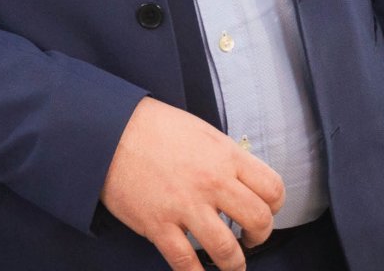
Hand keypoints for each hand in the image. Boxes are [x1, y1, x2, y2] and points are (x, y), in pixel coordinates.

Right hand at [100, 97, 285, 270]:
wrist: (108, 129)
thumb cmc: (153, 126)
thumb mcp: (199, 131)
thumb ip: (224, 157)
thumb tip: (241, 180)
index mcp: (225, 155)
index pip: (272, 188)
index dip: (275, 206)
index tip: (266, 212)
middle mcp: (211, 181)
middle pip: (259, 221)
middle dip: (260, 237)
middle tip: (250, 239)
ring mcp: (185, 205)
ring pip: (227, 250)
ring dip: (235, 265)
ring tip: (231, 265)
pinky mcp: (158, 225)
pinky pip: (186, 263)